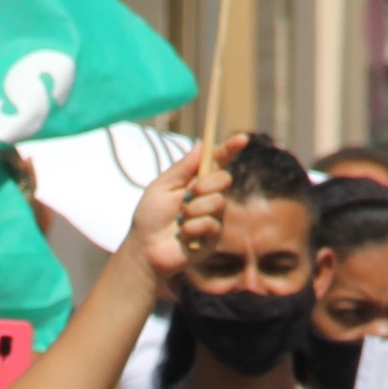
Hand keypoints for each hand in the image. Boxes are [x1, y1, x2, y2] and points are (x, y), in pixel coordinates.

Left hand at [129, 137, 234, 289]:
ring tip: (179, 222)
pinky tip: (183, 237)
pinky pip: (213, 224)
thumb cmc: (149, 218)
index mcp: (195, 181)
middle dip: (206, 184)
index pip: (218, 161)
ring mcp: (214, 217)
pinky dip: (193, 228)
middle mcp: (208, 197)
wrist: (145, 249)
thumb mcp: (161, 187)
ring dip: (194, 209)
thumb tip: (201, 144)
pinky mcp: (214, 237)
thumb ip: (182, 168)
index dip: (231, 149)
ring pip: (219, 202)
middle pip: (225, 178)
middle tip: (188, 194)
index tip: (242, 138)